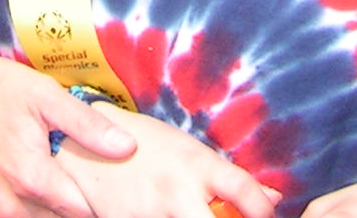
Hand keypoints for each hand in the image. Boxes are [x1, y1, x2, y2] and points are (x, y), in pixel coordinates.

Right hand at [0, 30, 133, 217]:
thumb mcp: (44, 96)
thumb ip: (86, 126)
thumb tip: (127, 147)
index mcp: (32, 179)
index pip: (83, 213)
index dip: (101, 203)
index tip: (111, 192)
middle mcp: (8, 206)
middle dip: (75, 210)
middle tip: (87, 191)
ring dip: (46, 215)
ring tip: (58, 194)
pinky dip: (18, 216)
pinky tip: (27, 200)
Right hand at [54, 107, 275, 217]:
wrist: (83, 146)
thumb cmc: (144, 144)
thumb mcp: (189, 150)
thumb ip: (228, 177)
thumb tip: (273, 198)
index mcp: (197, 165)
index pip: (245, 190)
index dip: (264, 209)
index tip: (268, 215)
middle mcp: (178, 192)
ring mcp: (153, 215)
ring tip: (194, 214)